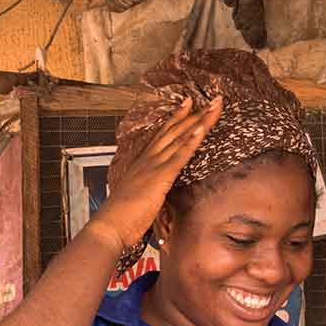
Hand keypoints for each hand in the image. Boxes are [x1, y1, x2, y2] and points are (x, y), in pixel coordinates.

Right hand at [87, 96, 223, 252]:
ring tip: (215, 105)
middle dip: (195, 113)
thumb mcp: (137, 197)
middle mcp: (149, 159)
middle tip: (213, 98)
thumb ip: (147, 188)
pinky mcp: (160, 177)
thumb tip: (153, 190)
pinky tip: (202, 128)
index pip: (163, 135)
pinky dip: (191, 140)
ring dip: (200, 120)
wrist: (110, 226)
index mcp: (143, 163)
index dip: (177, 118)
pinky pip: (179, 156)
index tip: (189, 103)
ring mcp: (154, 166)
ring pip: (181, 138)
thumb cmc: (121, 217)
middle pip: (175, 131)